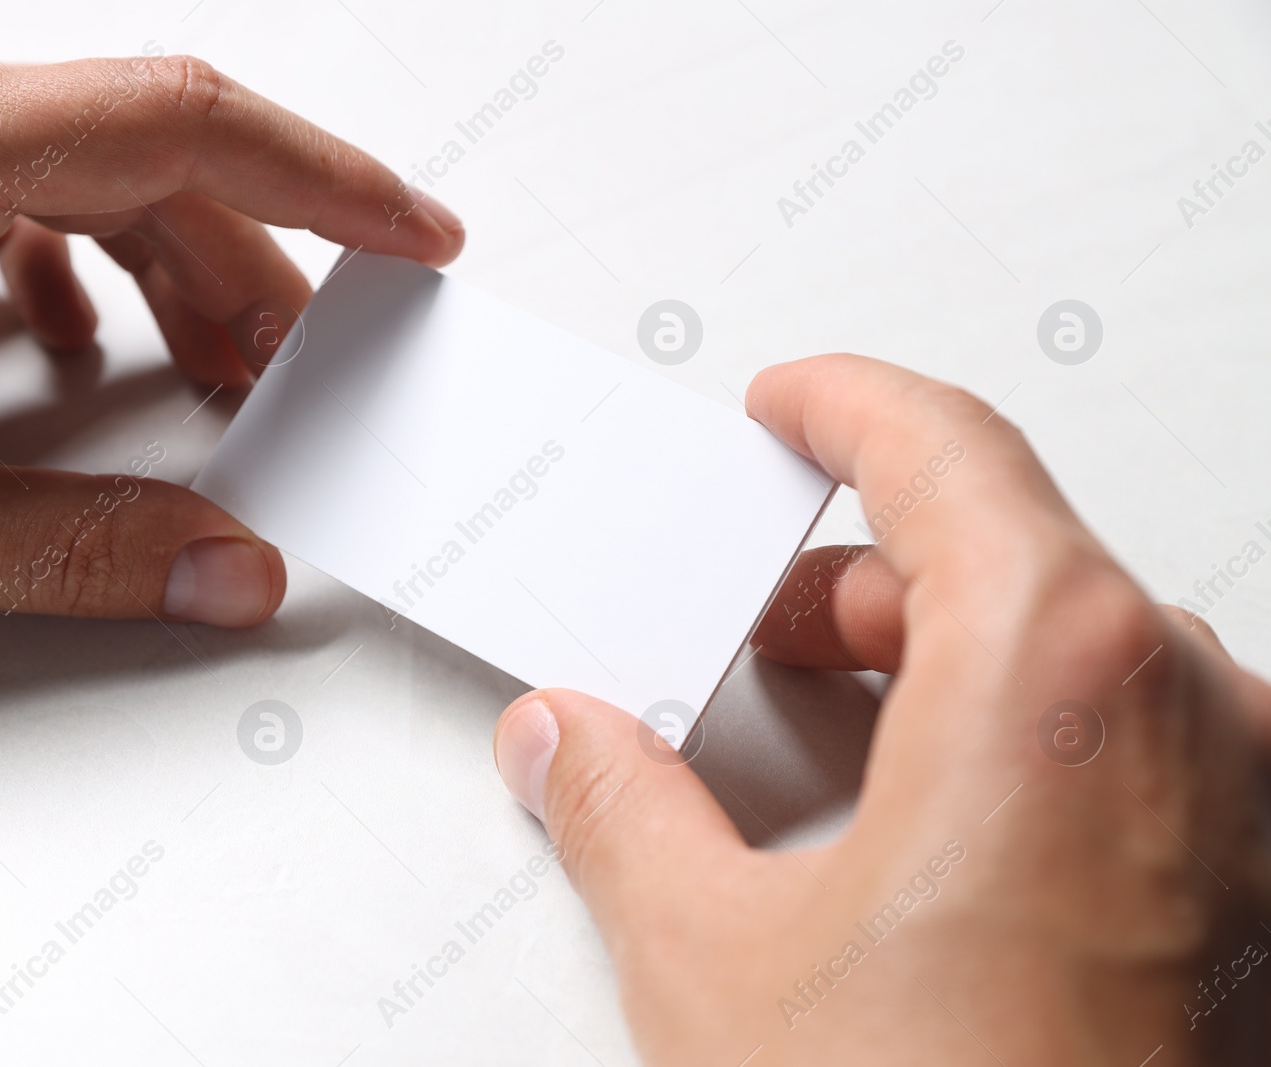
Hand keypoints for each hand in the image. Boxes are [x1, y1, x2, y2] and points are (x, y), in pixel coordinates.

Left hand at [0, 37, 461, 656]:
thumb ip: (60, 549)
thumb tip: (222, 565)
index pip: (172, 122)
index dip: (325, 180)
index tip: (414, 237)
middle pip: (130, 147)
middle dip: (250, 261)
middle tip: (309, 373)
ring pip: (59, 165)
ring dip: (160, 263)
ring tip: (214, 369)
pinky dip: (62, 262)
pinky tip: (67, 340)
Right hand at [493, 354, 1270, 1063]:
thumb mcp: (717, 964)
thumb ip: (621, 815)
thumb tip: (564, 746)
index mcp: (1057, 675)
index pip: (946, 450)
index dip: (849, 407)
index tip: (794, 404)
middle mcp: (1189, 716)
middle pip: (1007, 551)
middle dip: (862, 571)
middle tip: (760, 614)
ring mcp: (1245, 805)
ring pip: (1074, 651)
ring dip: (941, 656)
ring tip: (827, 718)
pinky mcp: (1251, 888)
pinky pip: (1131, 746)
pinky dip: (1018, 738)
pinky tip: (930, 813)